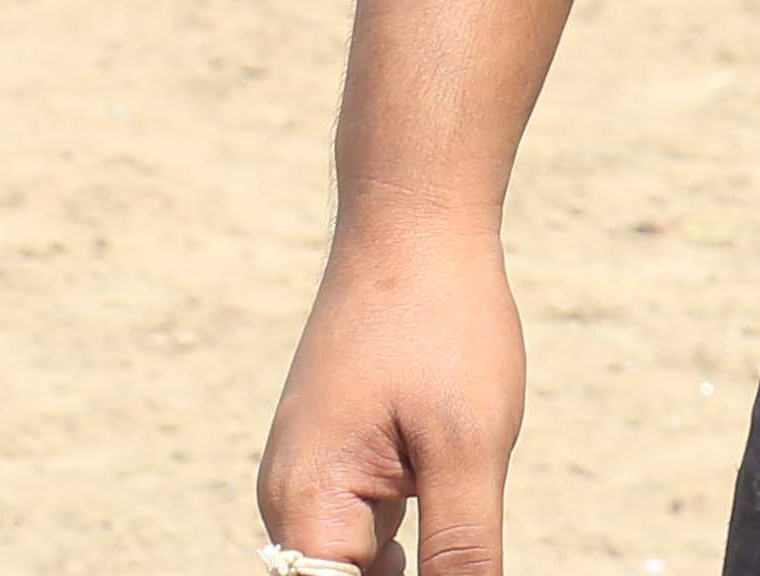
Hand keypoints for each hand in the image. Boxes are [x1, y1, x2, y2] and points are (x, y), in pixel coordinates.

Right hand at [259, 215, 523, 575]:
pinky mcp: (337, 457)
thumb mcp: (468, 447)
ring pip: (354, 565)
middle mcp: (290, 501)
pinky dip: (407, 537)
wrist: (413, 219)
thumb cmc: (442, 322)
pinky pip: (364, 529)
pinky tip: (446, 499)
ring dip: (407, 566)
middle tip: (451, 502)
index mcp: (307, 506)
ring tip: (446, 488)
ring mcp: (310, 477)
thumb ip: (461, 553)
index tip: (436, 556)